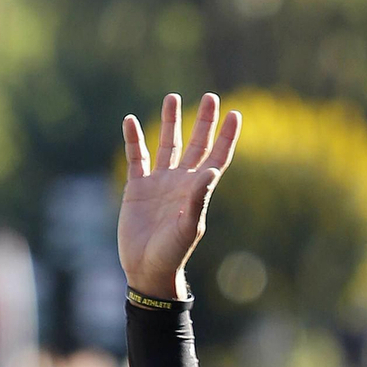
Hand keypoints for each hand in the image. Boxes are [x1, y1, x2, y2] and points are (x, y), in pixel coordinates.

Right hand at [118, 91, 240, 299]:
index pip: (216, 157)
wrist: (147, 268)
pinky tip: (130, 121)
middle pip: (195, 144)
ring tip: (172, 97)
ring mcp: (160, 182)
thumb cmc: (172, 252)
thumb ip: (198, 198)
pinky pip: (137, 157)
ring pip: (167, 145)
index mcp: (198, 190)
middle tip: (211, 97)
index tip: (236, 114)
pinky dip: (134, 139)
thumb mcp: (188, 226)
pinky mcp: (138, 187)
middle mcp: (181, 181)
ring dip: (170, 121)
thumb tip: (210, 170)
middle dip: (203, 121)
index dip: (226, 137)